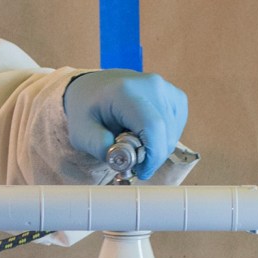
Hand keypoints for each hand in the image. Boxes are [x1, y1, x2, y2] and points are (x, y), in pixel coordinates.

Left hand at [62, 70, 188, 181]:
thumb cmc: (86, 110)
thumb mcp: (81, 132)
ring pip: (173, 133)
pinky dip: (164, 139)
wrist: (92, 87)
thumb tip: (125, 159)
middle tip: (132, 161)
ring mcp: (166, 89)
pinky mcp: (175, 96)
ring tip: (134, 144)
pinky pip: (176, 127)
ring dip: (157, 148)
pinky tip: (145, 135)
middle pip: (166, 133)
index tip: (141, 171)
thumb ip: (99, 147)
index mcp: (125, 91)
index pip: (152, 126)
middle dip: (152, 156)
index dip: (152, 156)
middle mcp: (151, 85)